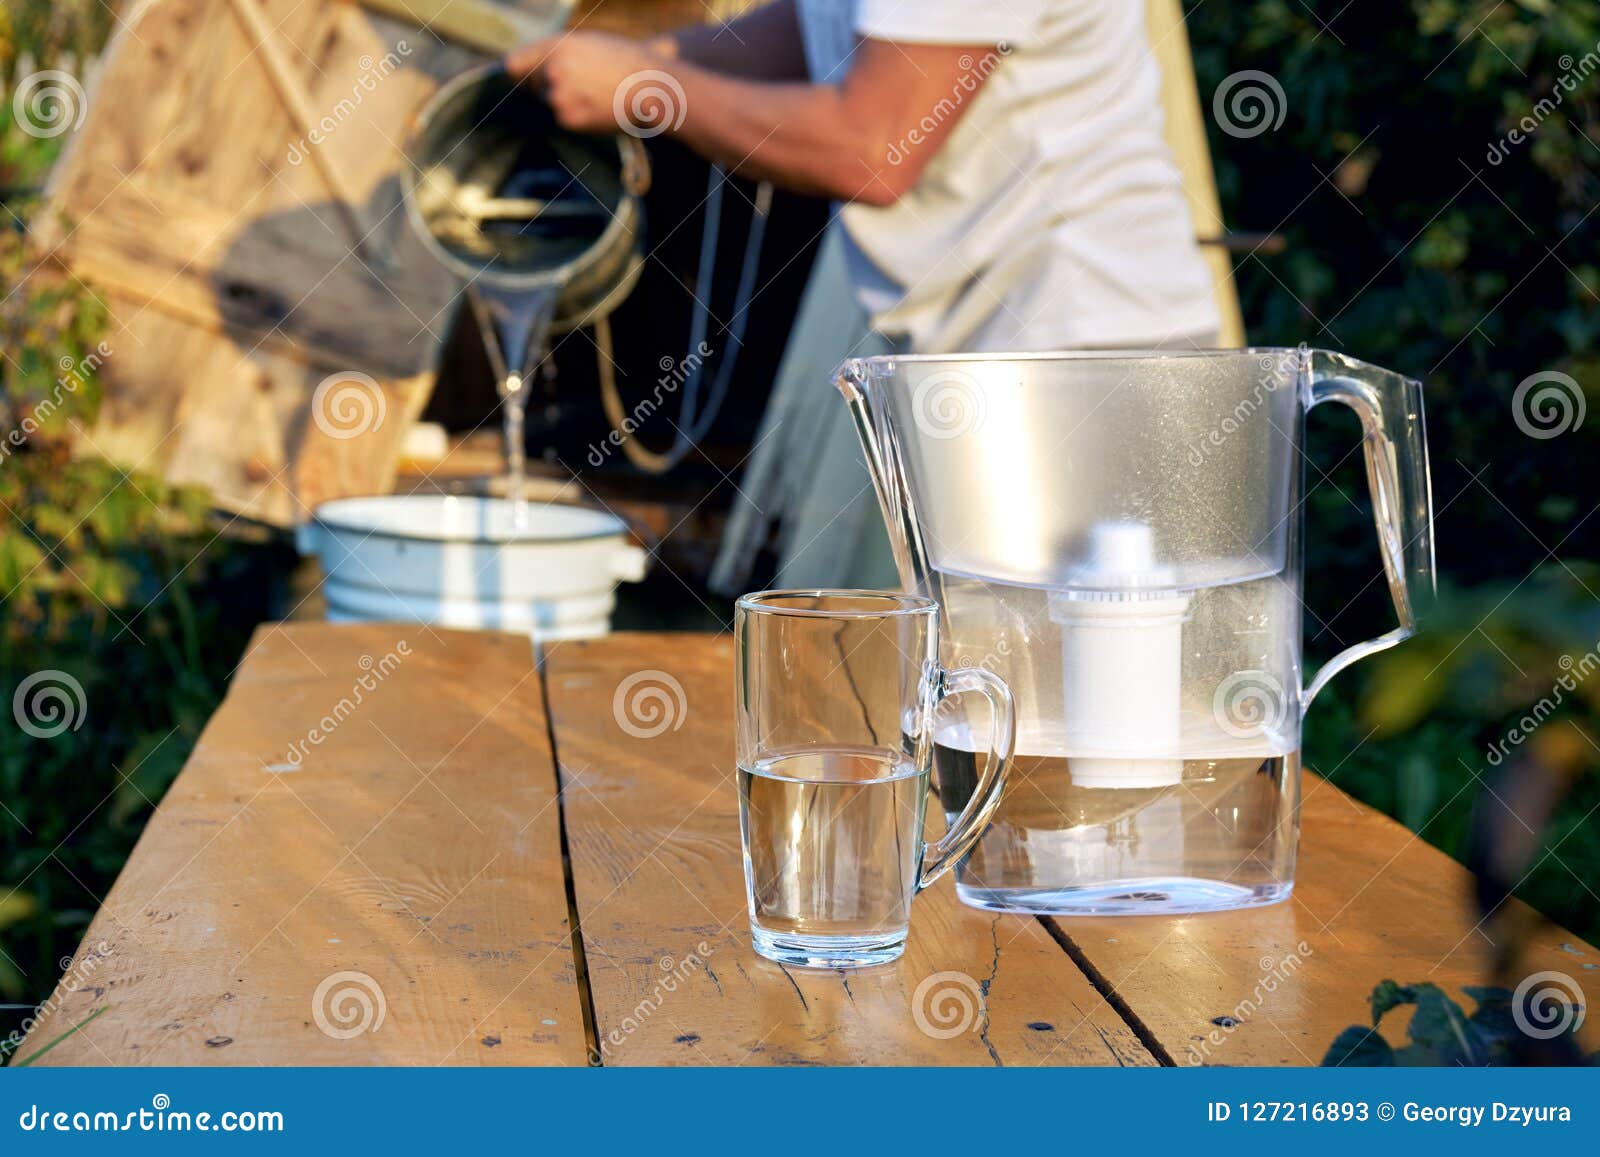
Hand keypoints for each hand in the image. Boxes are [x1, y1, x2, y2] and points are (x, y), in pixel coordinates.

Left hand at [505, 32, 666, 134]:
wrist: (650, 85)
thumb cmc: (626, 62)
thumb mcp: (589, 44)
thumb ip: (560, 54)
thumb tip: (532, 71)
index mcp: (556, 46)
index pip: (514, 64)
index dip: (521, 74)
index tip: (527, 80)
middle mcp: (551, 70)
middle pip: (534, 87)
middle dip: (550, 88)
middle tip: (582, 88)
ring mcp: (558, 96)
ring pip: (550, 104)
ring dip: (566, 104)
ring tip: (594, 97)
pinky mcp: (568, 119)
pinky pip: (565, 120)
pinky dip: (579, 118)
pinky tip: (598, 109)